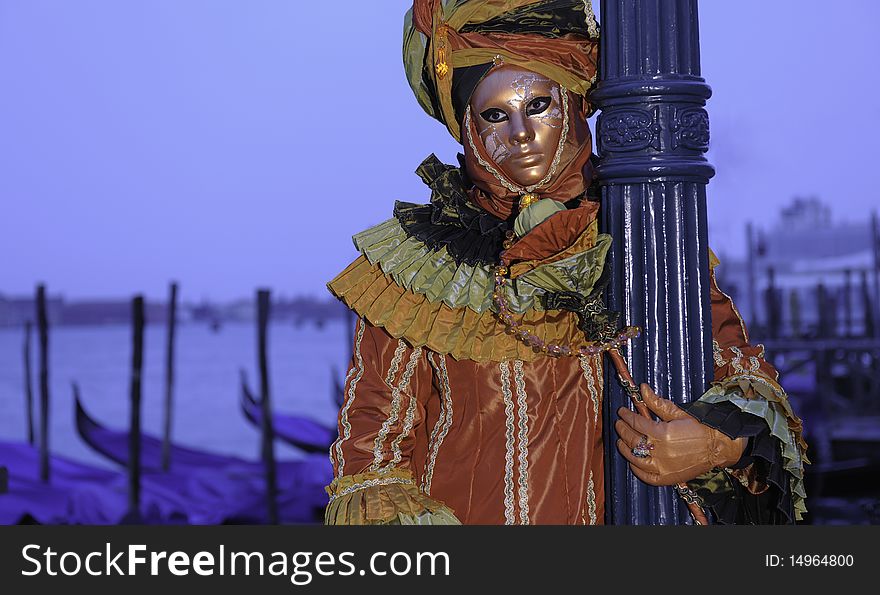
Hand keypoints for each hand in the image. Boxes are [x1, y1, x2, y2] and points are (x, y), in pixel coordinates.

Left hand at [614, 384, 745, 485]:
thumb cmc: (701, 428)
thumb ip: (657, 402)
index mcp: (663, 433)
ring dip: (625, 448)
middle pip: (633, 439)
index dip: (626, 416)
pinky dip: (637, 470)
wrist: (720, 447)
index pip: (636, 423)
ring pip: (635, 458)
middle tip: (619, 423)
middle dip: (623, 430)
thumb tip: (642, 389)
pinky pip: (647, 477)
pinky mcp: (668, 478)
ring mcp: (664, 467)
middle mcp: (661, 451)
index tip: (621, 411)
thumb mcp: (678, 413)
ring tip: (620, 441)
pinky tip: (633, 461)